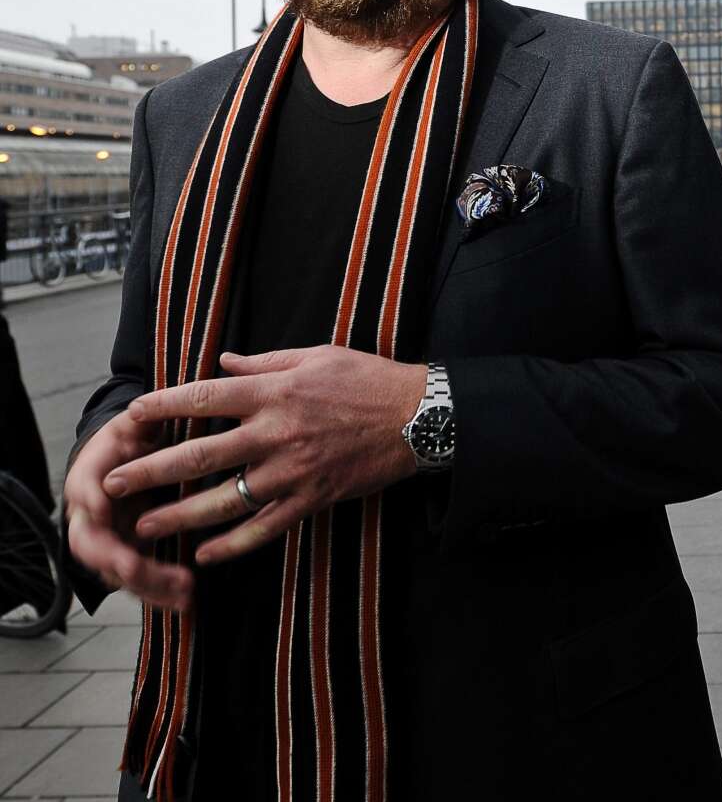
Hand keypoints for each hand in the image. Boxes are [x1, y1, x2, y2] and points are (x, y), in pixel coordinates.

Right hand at [63, 410, 192, 610]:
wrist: (129, 457)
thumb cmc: (134, 437)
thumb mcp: (137, 422)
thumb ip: (141, 419)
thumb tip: (140, 412)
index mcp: (90, 476)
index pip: (83, 489)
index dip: (90, 500)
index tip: (101, 509)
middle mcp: (92, 514)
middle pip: (92, 544)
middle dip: (115, 558)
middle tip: (136, 568)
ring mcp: (109, 538)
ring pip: (116, 570)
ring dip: (146, 584)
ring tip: (181, 592)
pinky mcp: (130, 554)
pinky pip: (140, 579)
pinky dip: (160, 592)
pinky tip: (186, 602)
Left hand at [104, 346, 424, 566]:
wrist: (419, 417)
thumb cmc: (369, 380)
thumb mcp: (318, 356)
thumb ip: (266, 362)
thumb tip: (222, 362)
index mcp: (275, 392)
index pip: (205, 398)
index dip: (163, 407)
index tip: (131, 416)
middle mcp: (277, 433)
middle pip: (200, 455)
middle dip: (151, 471)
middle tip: (113, 484)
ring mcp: (293, 472)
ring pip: (225, 500)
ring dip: (180, 516)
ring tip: (144, 527)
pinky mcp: (313, 498)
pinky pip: (265, 528)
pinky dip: (233, 545)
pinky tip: (205, 555)